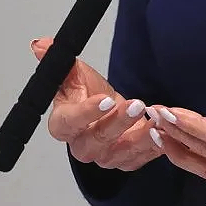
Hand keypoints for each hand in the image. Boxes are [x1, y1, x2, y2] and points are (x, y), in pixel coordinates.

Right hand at [31, 37, 163, 171]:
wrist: (111, 110)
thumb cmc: (90, 94)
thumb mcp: (76, 73)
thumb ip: (60, 61)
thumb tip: (41, 45)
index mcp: (65, 124)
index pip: (68, 123)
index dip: (86, 113)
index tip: (104, 99)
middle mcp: (83, 145)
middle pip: (97, 140)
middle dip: (118, 123)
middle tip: (135, 104)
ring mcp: (106, 156)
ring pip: (122, 152)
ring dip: (141, 137)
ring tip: (156, 118)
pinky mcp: (127, 160)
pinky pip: (142, 158)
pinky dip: (155, 145)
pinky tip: (164, 131)